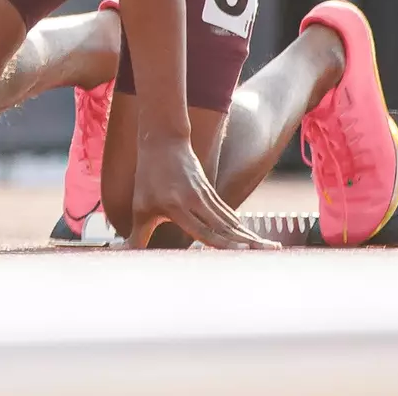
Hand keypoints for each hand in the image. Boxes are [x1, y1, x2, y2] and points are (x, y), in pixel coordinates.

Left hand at [126, 135, 278, 249]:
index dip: (223, 242)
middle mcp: (196, 201)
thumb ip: (138, 236)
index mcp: (178, 206)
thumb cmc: (148, 177)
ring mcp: (206, 196)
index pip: (204, 230)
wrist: (164, 142)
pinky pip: (228, 215)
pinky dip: (241, 228)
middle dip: (248, 242)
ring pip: (231, 221)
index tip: (242, 251)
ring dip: (251, 236)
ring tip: (272, 249)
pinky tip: (254, 240)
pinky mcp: (211, 193)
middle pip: (226, 227)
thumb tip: (126, 255)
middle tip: (271, 252)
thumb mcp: (141, 208)